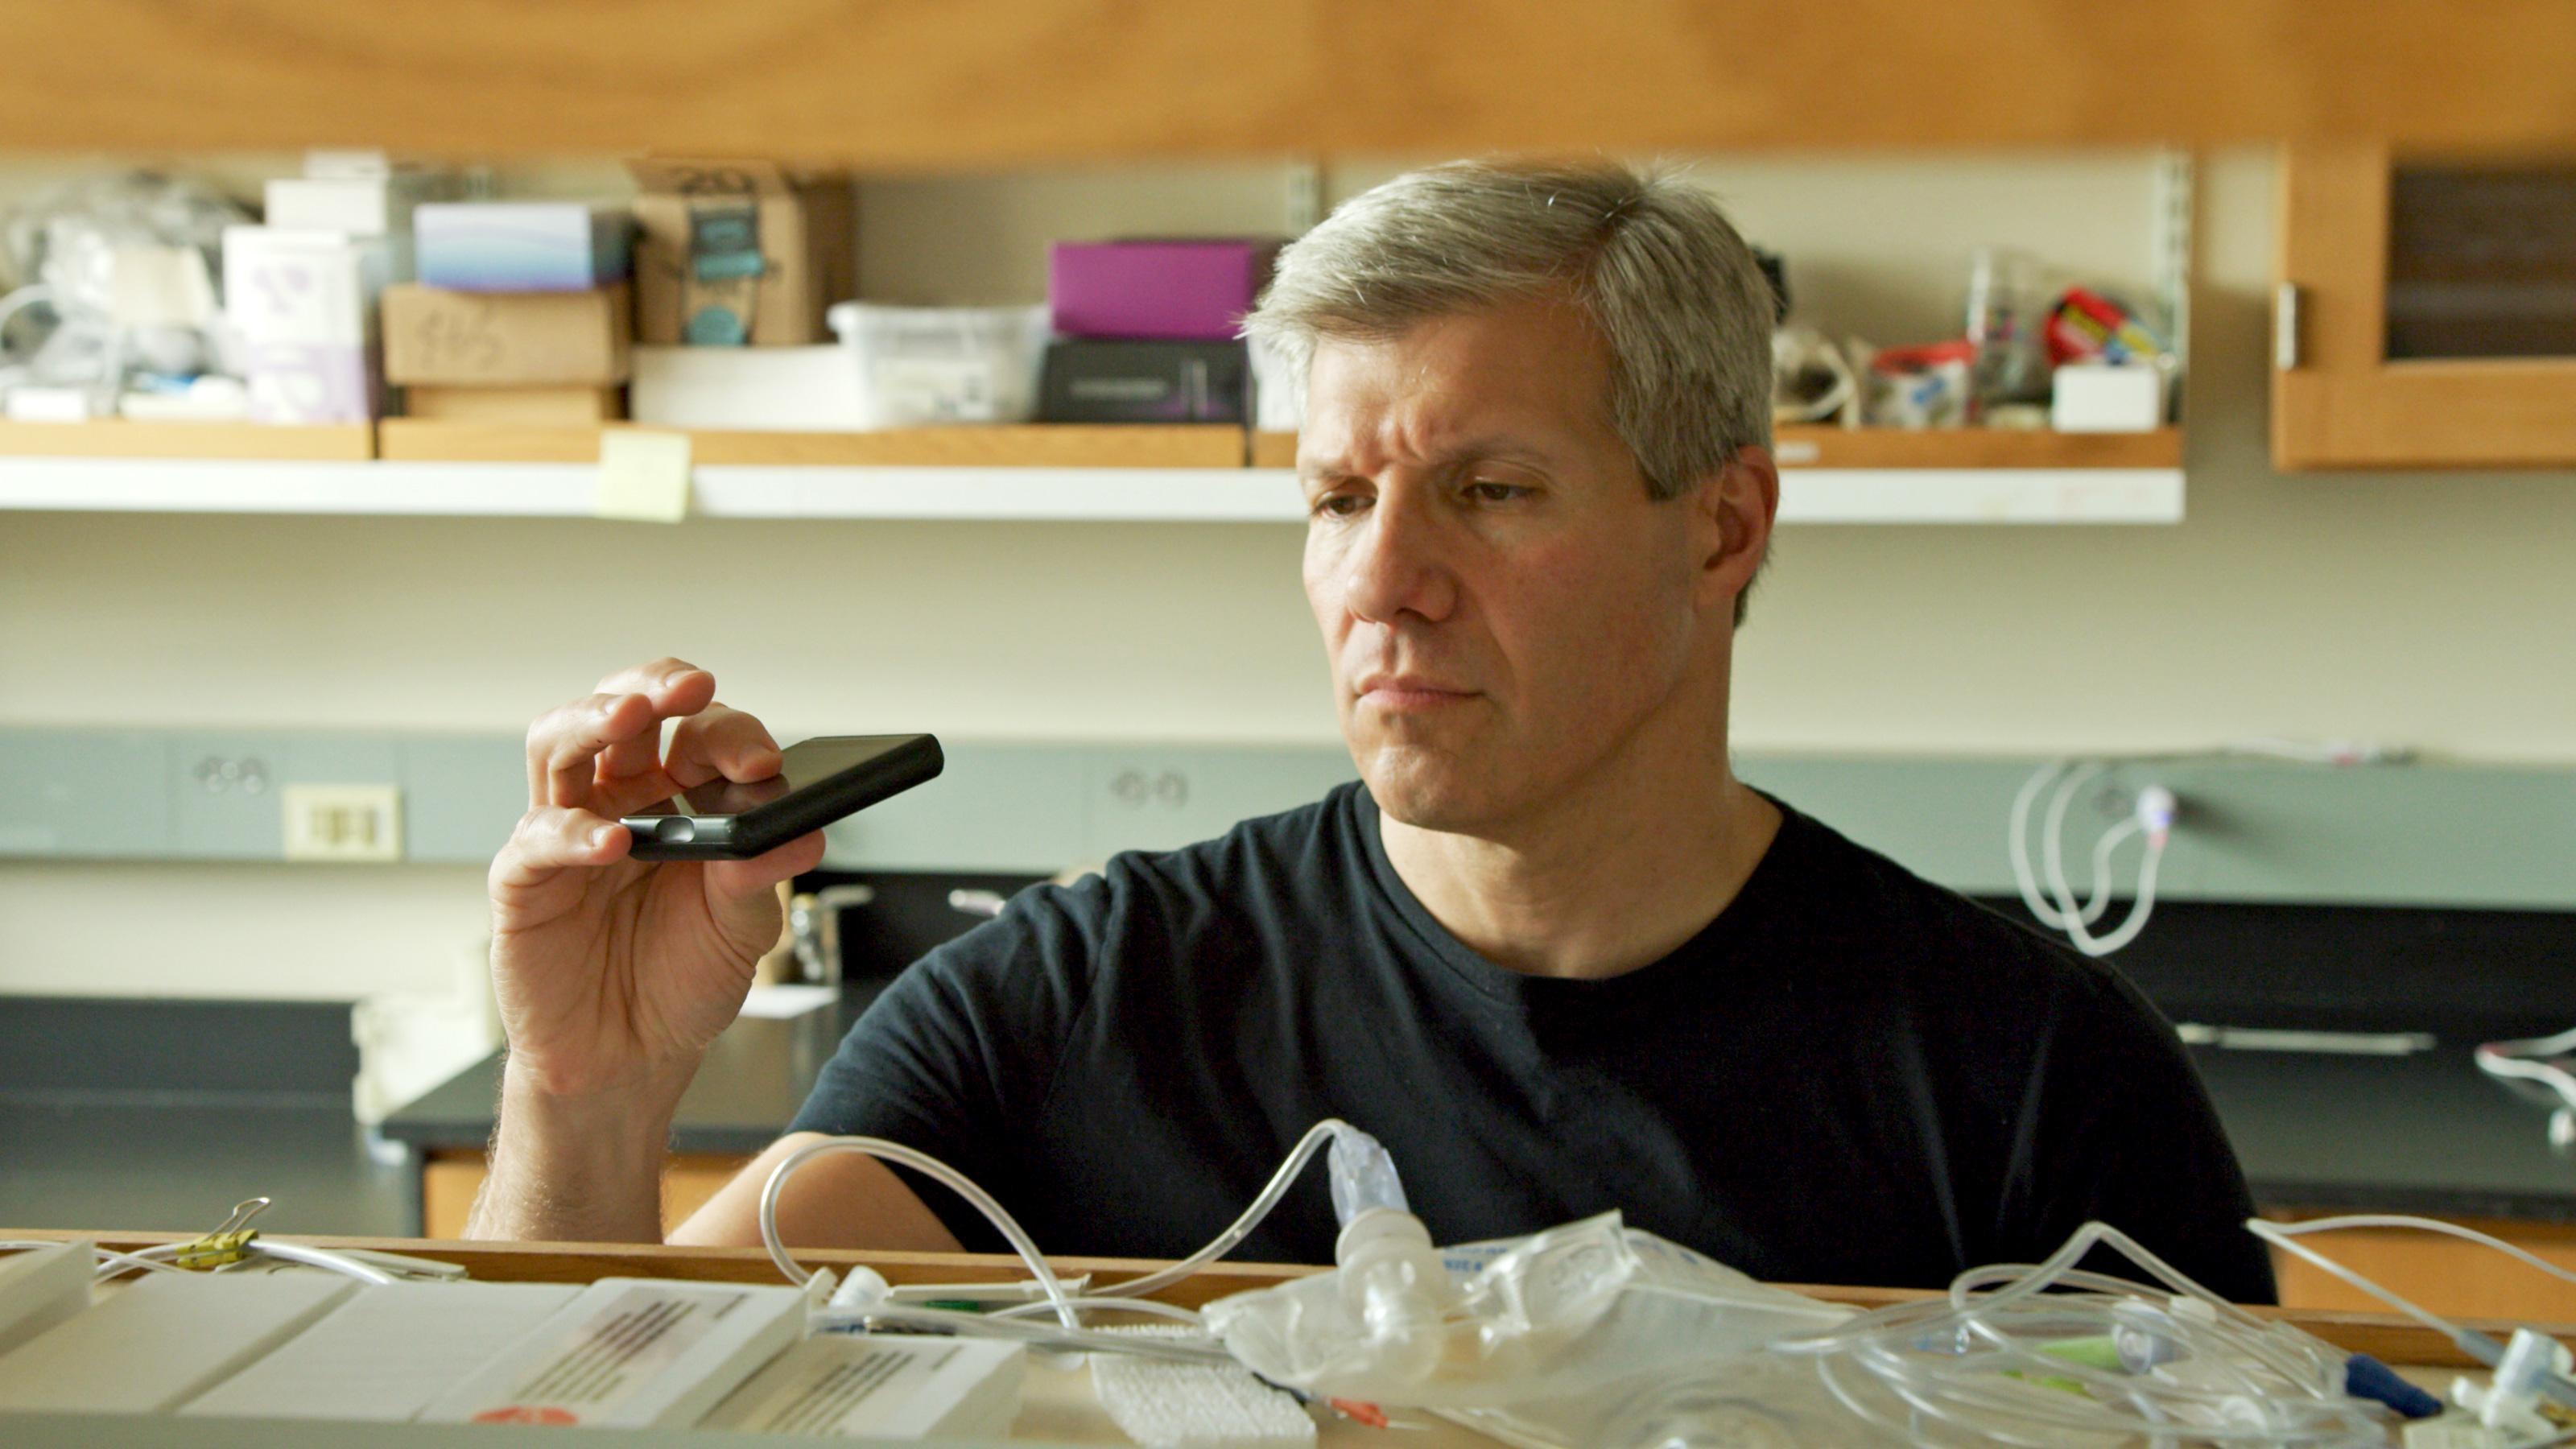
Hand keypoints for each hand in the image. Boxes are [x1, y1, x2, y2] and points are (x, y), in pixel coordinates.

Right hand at [488, 658, 825, 1101]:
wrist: (631, 1058)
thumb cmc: (681, 981)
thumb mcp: (741, 930)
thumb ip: (762, 877)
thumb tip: (803, 829)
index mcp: (676, 799)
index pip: (695, 735)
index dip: (729, 734)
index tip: (764, 762)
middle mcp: (617, 801)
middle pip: (620, 711)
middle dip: (654, 685)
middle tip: (690, 687)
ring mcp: (565, 835)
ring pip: (559, 745)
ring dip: (593, 719)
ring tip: (629, 715)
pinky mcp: (524, 883)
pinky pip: (537, 839)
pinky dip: (572, 832)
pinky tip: (612, 842)